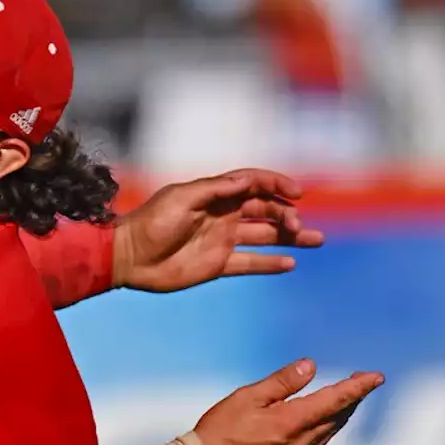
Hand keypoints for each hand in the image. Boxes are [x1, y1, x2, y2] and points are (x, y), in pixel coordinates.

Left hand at [113, 169, 324, 292]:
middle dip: (286, 214)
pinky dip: (270, 263)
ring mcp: (221, 240)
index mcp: (214, 195)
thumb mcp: (180, 198)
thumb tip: (247, 179)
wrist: (128, 257)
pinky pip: (250, 263)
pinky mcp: (217, 265)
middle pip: (264, 210)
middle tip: (299, 226)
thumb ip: (214, 189)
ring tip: (316, 239)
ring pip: (264, 235)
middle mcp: (222, 215)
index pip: (253, 183)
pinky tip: (291, 262)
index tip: (297, 193)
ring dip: (290, 236)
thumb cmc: (150, 223)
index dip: (276, 184)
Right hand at [195, 359, 382, 444]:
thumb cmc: (219, 431)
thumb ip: (280, 383)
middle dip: (353, 399)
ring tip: (348, 401)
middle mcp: (299, 442)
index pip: (334, 400)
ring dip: (342, 414)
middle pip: (336, 418)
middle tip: (364, 381)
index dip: (357, 387)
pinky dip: (326, 428)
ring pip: (328, 432)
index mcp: (290, 422)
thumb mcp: (246, 398)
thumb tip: (310, 367)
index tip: (376, 376)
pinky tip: (320, 424)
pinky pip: (315, 443)